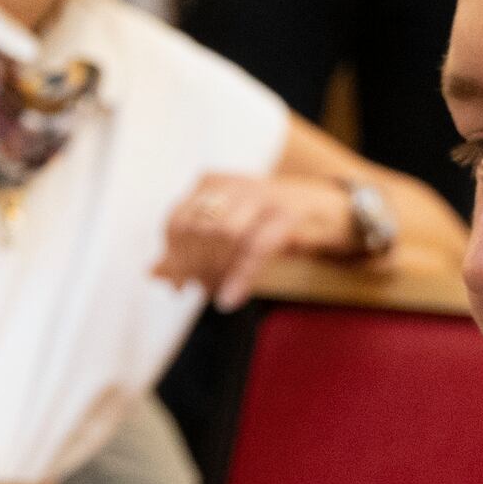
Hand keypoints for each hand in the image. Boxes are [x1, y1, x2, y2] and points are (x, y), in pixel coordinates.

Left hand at [156, 170, 368, 303]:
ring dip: (215, 271)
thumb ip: (191, 251)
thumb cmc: (270, 224)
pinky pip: (255, 247)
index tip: (174, 285)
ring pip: (223, 235)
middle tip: (198, 290)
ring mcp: (263, 195)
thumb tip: (152, 273)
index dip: (172, 256)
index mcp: (213, 184)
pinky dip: (239, 276)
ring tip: (216, 291)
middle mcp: (234, 184)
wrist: (330, 208)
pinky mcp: (288, 212)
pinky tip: (229, 299)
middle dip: (193, 266)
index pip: (177, 219)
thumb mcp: (227, 235)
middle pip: (197, 229)